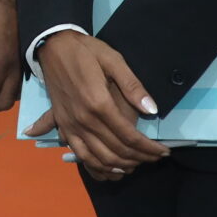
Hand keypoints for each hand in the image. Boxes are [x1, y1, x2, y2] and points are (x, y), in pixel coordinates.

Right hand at [24, 30, 168, 180]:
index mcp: (99, 104)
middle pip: (117, 151)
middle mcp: (84, 120)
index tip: (164, 152)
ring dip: (121, 167)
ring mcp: (71, 126)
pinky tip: (110, 170)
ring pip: (99, 158)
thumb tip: (152, 110)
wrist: (52, 47)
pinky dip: (96, 167)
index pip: (129, 137)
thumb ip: (133, 86)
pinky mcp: (63, 127)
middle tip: (155, 158)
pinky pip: (80, 155)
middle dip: (140, 159)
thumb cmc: (86, 51)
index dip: (149, 148)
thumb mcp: (113, 60)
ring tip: (137, 164)